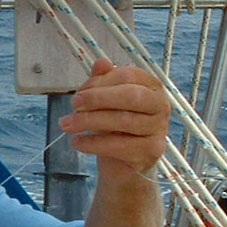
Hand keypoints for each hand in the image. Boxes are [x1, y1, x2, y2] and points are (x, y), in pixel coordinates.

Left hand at [59, 58, 170, 178]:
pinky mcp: (151, 151)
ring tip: (66, 124)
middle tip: (73, 104)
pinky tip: (77, 142)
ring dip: (89, 121)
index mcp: (151, 86)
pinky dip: (93, 143)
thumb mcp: (105, 101)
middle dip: (97, 98)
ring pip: (123, 120)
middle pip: (130, 96)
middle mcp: (160, 105)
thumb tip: (101, 62)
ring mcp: (158, 129)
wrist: (122, 164)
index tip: (79, 93)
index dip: (100, 82)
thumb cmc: (113, 127)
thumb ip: (102, 81)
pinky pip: (119, 145)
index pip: (128, 76)